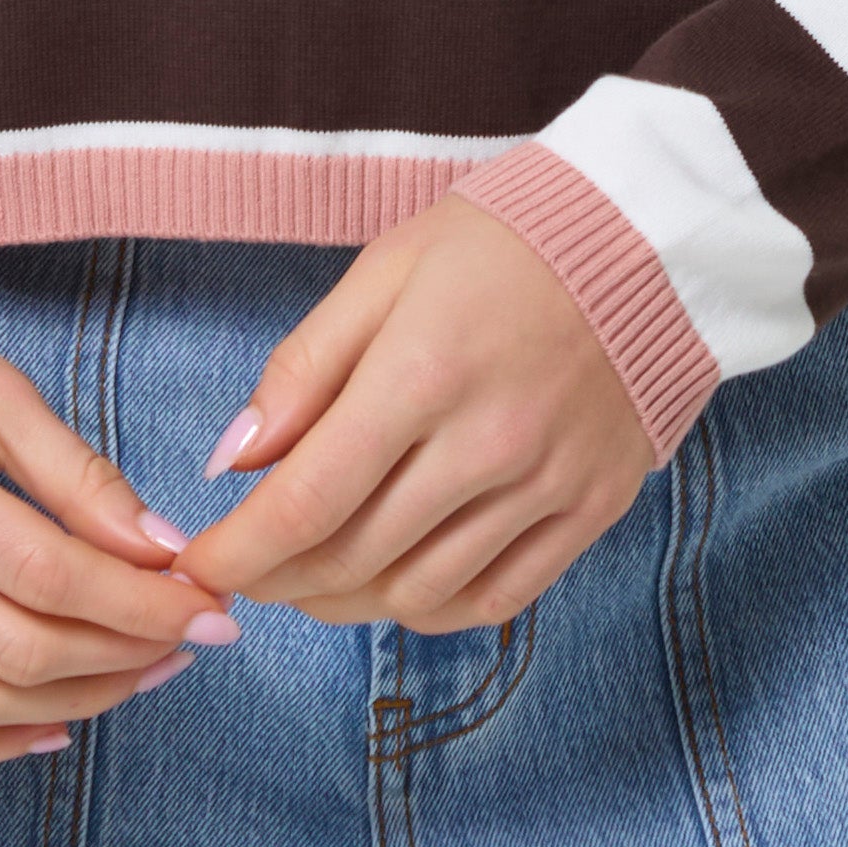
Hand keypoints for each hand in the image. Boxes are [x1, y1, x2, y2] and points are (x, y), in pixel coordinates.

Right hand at [0, 310, 238, 762]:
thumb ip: (77, 475)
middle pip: (12, 648)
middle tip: (187, 642)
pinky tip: (52, 723)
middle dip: (121, 657)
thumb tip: (163, 551)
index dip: (138, 604)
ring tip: (138, 675)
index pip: (45, 573)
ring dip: (69, 704)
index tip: (207, 610)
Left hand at [179, 199, 651, 630]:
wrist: (646, 238)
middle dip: (278, 578)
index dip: (240, 551)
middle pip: (354, 559)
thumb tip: (234, 462)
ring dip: (345, 602)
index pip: (308, 501)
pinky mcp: (591, 510)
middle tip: (247, 567)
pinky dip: (430, 609)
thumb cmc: (501, 244)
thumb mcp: (385, 270)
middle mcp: (488, 444)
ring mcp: (547, 486)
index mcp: (423, 373)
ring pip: (418, 592)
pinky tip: (397, 584)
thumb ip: (305, 367)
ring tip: (312, 577)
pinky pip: (496, 600)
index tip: (200, 564)